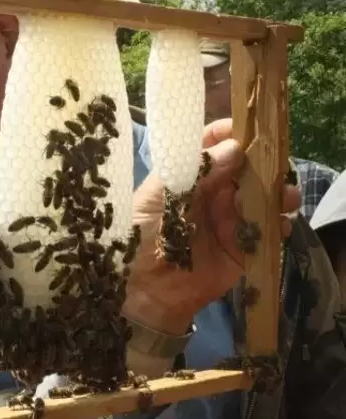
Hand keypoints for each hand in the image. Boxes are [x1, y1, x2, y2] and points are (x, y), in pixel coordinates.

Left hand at [122, 118, 300, 333]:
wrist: (141, 289)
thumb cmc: (137, 236)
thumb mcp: (157, 196)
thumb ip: (194, 170)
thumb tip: (234, 147)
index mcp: (187, 178)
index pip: (210, 147)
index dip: (228, 135)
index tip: (245, 129)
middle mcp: (211, 195)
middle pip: (244, 169)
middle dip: (261, 163)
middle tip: (270, 162)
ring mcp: (228, 221)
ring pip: (262, 197)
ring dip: (276, 192)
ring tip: (280, 194)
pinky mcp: (241, 248)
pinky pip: (267, 231)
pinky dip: (278, 223)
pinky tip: (279, 220)